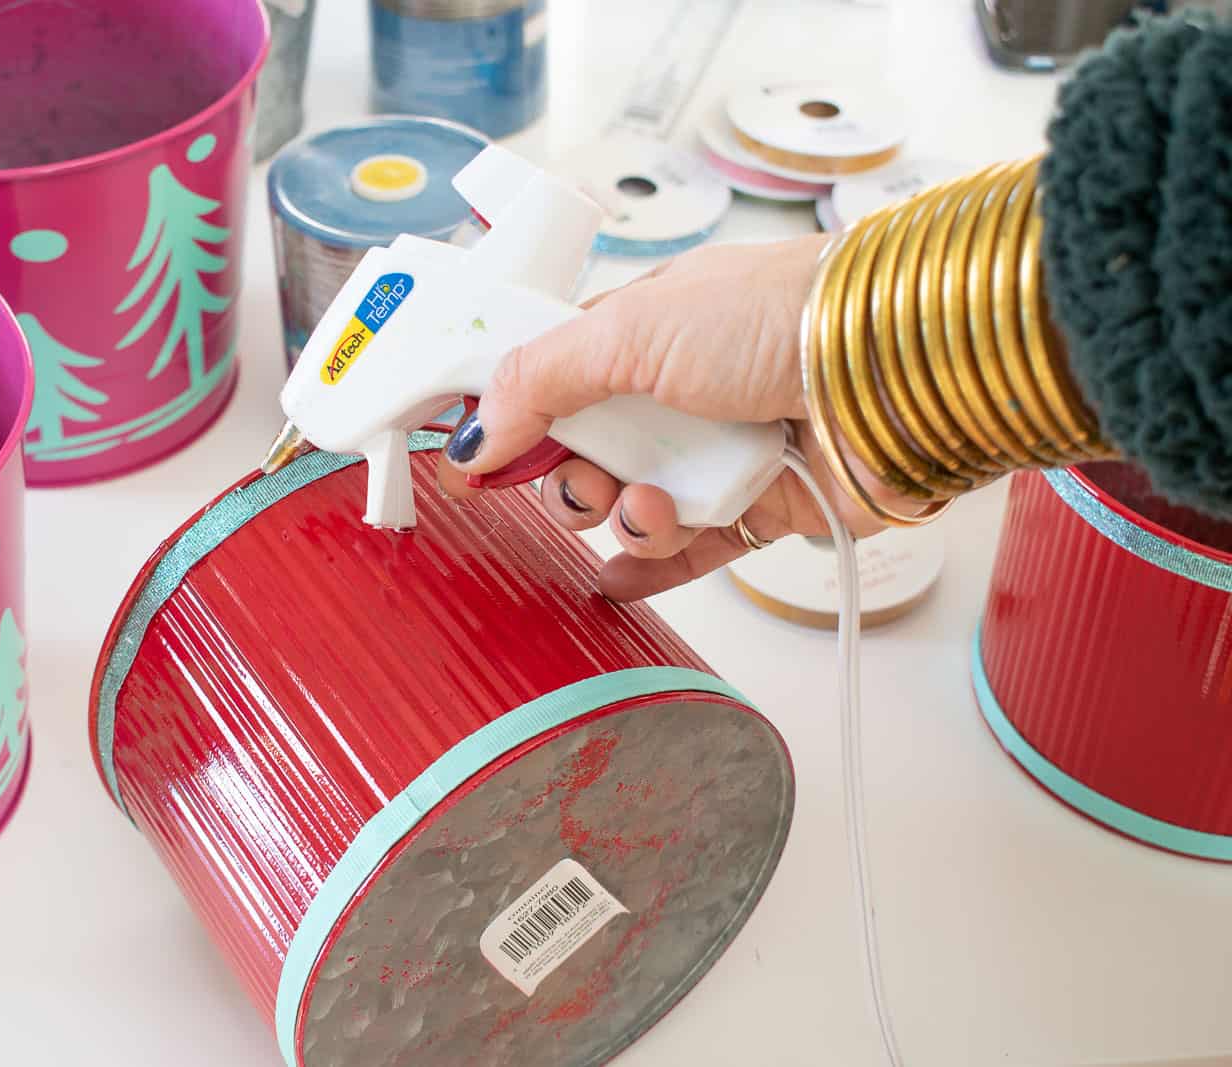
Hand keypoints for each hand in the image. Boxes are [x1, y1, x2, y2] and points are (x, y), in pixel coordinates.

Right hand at [437, 235, 910, 601]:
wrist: (891, 368)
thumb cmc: (779, 316)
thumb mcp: (633, 326)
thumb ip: (541, 379)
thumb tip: (473, 435)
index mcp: (642, 331)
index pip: (552, 380)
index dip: (511, 420)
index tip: (471, 458)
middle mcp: (675, 393)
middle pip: (582, 455)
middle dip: (568, 478)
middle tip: (580, 478)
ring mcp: (715, 453)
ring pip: (630, 508)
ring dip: (625, 516)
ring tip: (653, 503)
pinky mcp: (756, 510)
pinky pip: (686, 552)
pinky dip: (649, 567)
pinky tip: (613, 583)